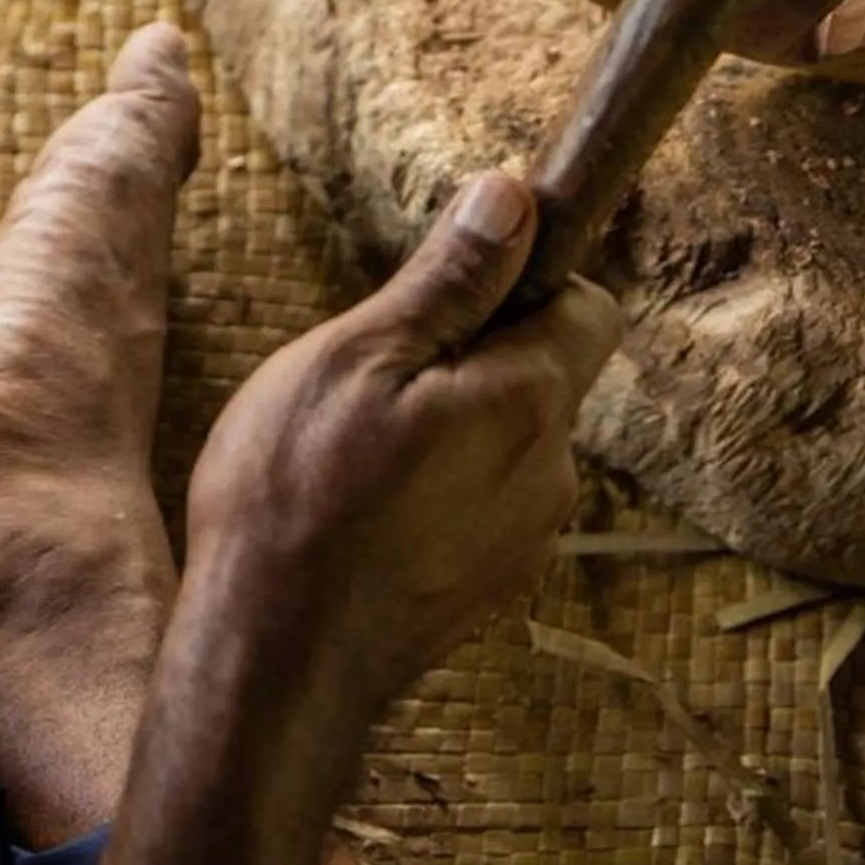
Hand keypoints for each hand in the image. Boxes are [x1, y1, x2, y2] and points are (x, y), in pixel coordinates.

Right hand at [180, 173, 622, 705]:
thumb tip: (512, 196)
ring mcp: (523, 539)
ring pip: (503, 439)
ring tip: (349, 451)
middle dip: (470, 353)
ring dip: (447, 424)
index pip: (589, 303)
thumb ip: (448, 280)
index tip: (449, 282)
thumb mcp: (357, 358)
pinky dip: (432, 490)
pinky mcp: (487, 587)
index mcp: (529, 400)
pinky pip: (477, 503)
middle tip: (367, 374)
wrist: (274, 667)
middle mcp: (551, 471)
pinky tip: (357, 510)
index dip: (528, 275)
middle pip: (540, 371)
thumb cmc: (297, 500)